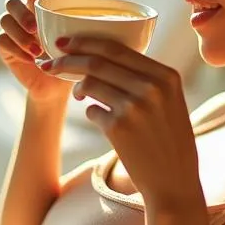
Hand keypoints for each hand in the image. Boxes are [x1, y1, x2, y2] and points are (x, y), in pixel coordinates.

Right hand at [0, 0, 71, 102]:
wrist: (56, 86)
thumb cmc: (70, 59)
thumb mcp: (79, 42)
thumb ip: (79, 28)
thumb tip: (89, 21)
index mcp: (45, 7)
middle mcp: (26, 13)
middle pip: (13, 1)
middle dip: (22, 12)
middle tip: (35, 28)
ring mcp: (13, 29)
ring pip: (5, 19)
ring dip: (20, 34)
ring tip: (37, 50)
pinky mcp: (5, 46)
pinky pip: (2, 40)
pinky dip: (17, 49)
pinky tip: (31, 59)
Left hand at [41, 37, 203, 212]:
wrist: (174, 182)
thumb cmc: (170, 141)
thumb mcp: (171, 101)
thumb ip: (148, 78)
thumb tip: (105, 56)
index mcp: (166, 75)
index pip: (118, 48)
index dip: (86, 42)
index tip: (66, 42)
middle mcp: (151, 87)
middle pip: (97, 61)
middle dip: (67, 59)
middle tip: (50, 62)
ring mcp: (134, 107)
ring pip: (89, 83)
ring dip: (77, 87)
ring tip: (78, 93)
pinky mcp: (119, 127)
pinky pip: (91, 110)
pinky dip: (90, 111)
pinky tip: (100, 118)